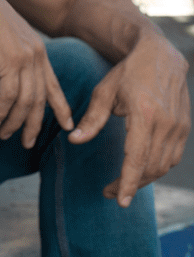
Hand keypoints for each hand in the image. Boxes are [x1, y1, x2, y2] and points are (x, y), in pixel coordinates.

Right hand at [0, 0, 74, 148]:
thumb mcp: (0, 45)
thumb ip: (2, 64)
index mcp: (39, 52)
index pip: (53, 85)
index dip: (62, 107)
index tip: (68, 125)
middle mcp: (37, 57)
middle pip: (40, 100)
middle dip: (33, 124)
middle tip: (26, 142)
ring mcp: (26, 60)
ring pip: (25, 101)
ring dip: (14, 121)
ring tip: (3, 134)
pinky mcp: (10, 62)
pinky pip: (9, 95)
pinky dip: (2, 111)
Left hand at [68, 34, 190, 206]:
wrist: (161, 56)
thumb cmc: (127, 73)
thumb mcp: (103, 92)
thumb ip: (91, 120)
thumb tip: (74, 140)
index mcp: (144, 114)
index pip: (137, 158)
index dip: (129, 183)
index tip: (120, 201)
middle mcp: (166, 124)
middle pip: (151, 167)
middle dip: (131, 185)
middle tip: (110, 193)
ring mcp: (179, 127)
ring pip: (164, 165)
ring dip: (144, 179)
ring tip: (122, 185)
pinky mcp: (184, 128)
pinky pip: (172, 157)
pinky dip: (156, 168)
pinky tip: (139, 170)